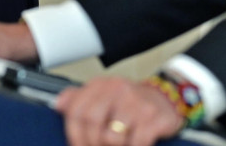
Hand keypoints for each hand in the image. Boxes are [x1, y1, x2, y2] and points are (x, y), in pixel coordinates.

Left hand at [55, 76, 184, 145]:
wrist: (166, 99)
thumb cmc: (130, 103)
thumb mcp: (103, 95)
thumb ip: (79, 99)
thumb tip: (58, 104)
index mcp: (101, 85)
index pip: (76, 111)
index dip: (73, 135)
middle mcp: (118, 90)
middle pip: (92, 123)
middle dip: (92, 144)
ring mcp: (137, 103)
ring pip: (112, 137)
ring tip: (120, 145)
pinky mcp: (154, 118)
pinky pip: (136, 143)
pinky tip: (134, 145)